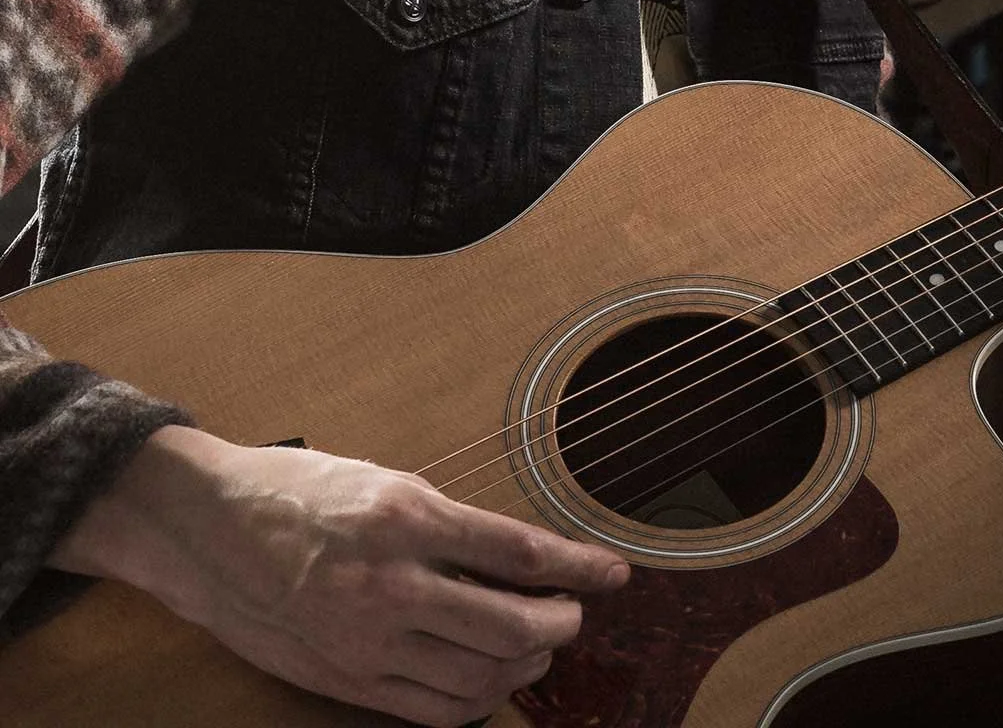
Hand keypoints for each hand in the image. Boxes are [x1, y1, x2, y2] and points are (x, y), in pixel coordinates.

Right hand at [51, 426, 628, 725]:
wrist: (205, 529)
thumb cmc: (296, 491)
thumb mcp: (383, 481)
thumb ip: (448, 524)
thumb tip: (518, 560)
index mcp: (403, 516)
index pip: (517, 551)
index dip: (577, 567)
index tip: (613, 572)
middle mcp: (390, 583)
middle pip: (509, 624)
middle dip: (561, 623)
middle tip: (576, 613)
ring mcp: (365, 640)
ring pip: (478, 675)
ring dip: (524, 665)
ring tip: (539, 644)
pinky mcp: (345, 680)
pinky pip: (431, 709)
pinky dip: (476, 700)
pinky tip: (490, 679)